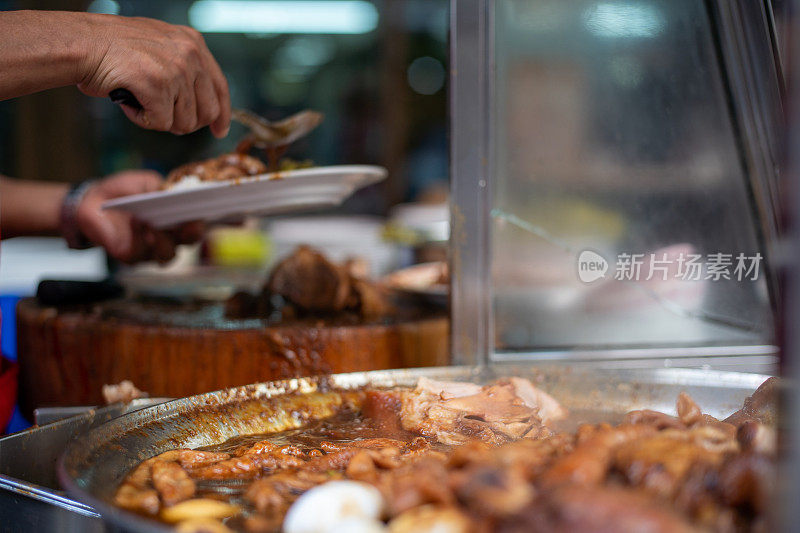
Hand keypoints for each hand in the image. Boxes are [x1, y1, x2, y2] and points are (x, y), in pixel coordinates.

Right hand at [76, 15, 229, 136]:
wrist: (82, 43)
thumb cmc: (113, 49)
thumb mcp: (161, 48)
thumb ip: (184, 69)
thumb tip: (199, 106)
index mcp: (194, 43)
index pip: (220, 87)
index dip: (221, 114)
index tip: (219, 130)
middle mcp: (190, 54)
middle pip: (207, 111)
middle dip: (185, 122)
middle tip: (162, 117)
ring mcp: (176, 70)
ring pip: (184, 122)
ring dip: (159, 120)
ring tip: (139, 100)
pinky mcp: (159, 86)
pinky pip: (160, 123)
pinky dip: (142, 120)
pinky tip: (130, 103)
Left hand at [76, 170, 203, 263]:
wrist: (92, 200)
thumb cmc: (123, 191)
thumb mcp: (145, 182)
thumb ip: (163, 188)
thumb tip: (178, 193)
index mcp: (177, 219)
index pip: (200, 223)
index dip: (211, 220)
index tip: (216, 211)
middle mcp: (170, 237)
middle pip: (190, 242)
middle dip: (193, 233)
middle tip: (192, 222)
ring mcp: (151, 250)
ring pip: (168, 255)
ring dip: (164, 240)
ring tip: (154, 224)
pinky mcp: (131, 256)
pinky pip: (141, 254)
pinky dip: (139, 239)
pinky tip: (135, 223)